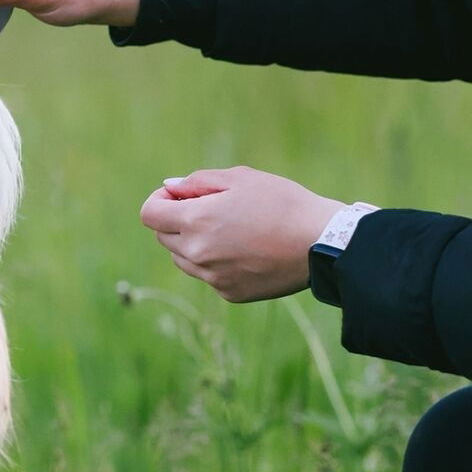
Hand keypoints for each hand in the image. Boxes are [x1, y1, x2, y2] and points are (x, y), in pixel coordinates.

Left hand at [138, 168, 343, 301]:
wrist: (321, 243)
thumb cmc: (283, 203)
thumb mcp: (240, 178)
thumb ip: (197, 182)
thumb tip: (170, 188)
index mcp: (196, 221)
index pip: (149, 214)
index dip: (159, 201)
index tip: (177, 195)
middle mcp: (197, 254)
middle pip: (163, 237)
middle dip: (175, 220)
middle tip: (209, 208)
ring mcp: (212, 277)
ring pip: (182, 259)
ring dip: (192, 242)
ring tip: (229, 229)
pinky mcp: (229, 293)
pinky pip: (207, 275)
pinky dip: (215, 262)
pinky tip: (245, 250)